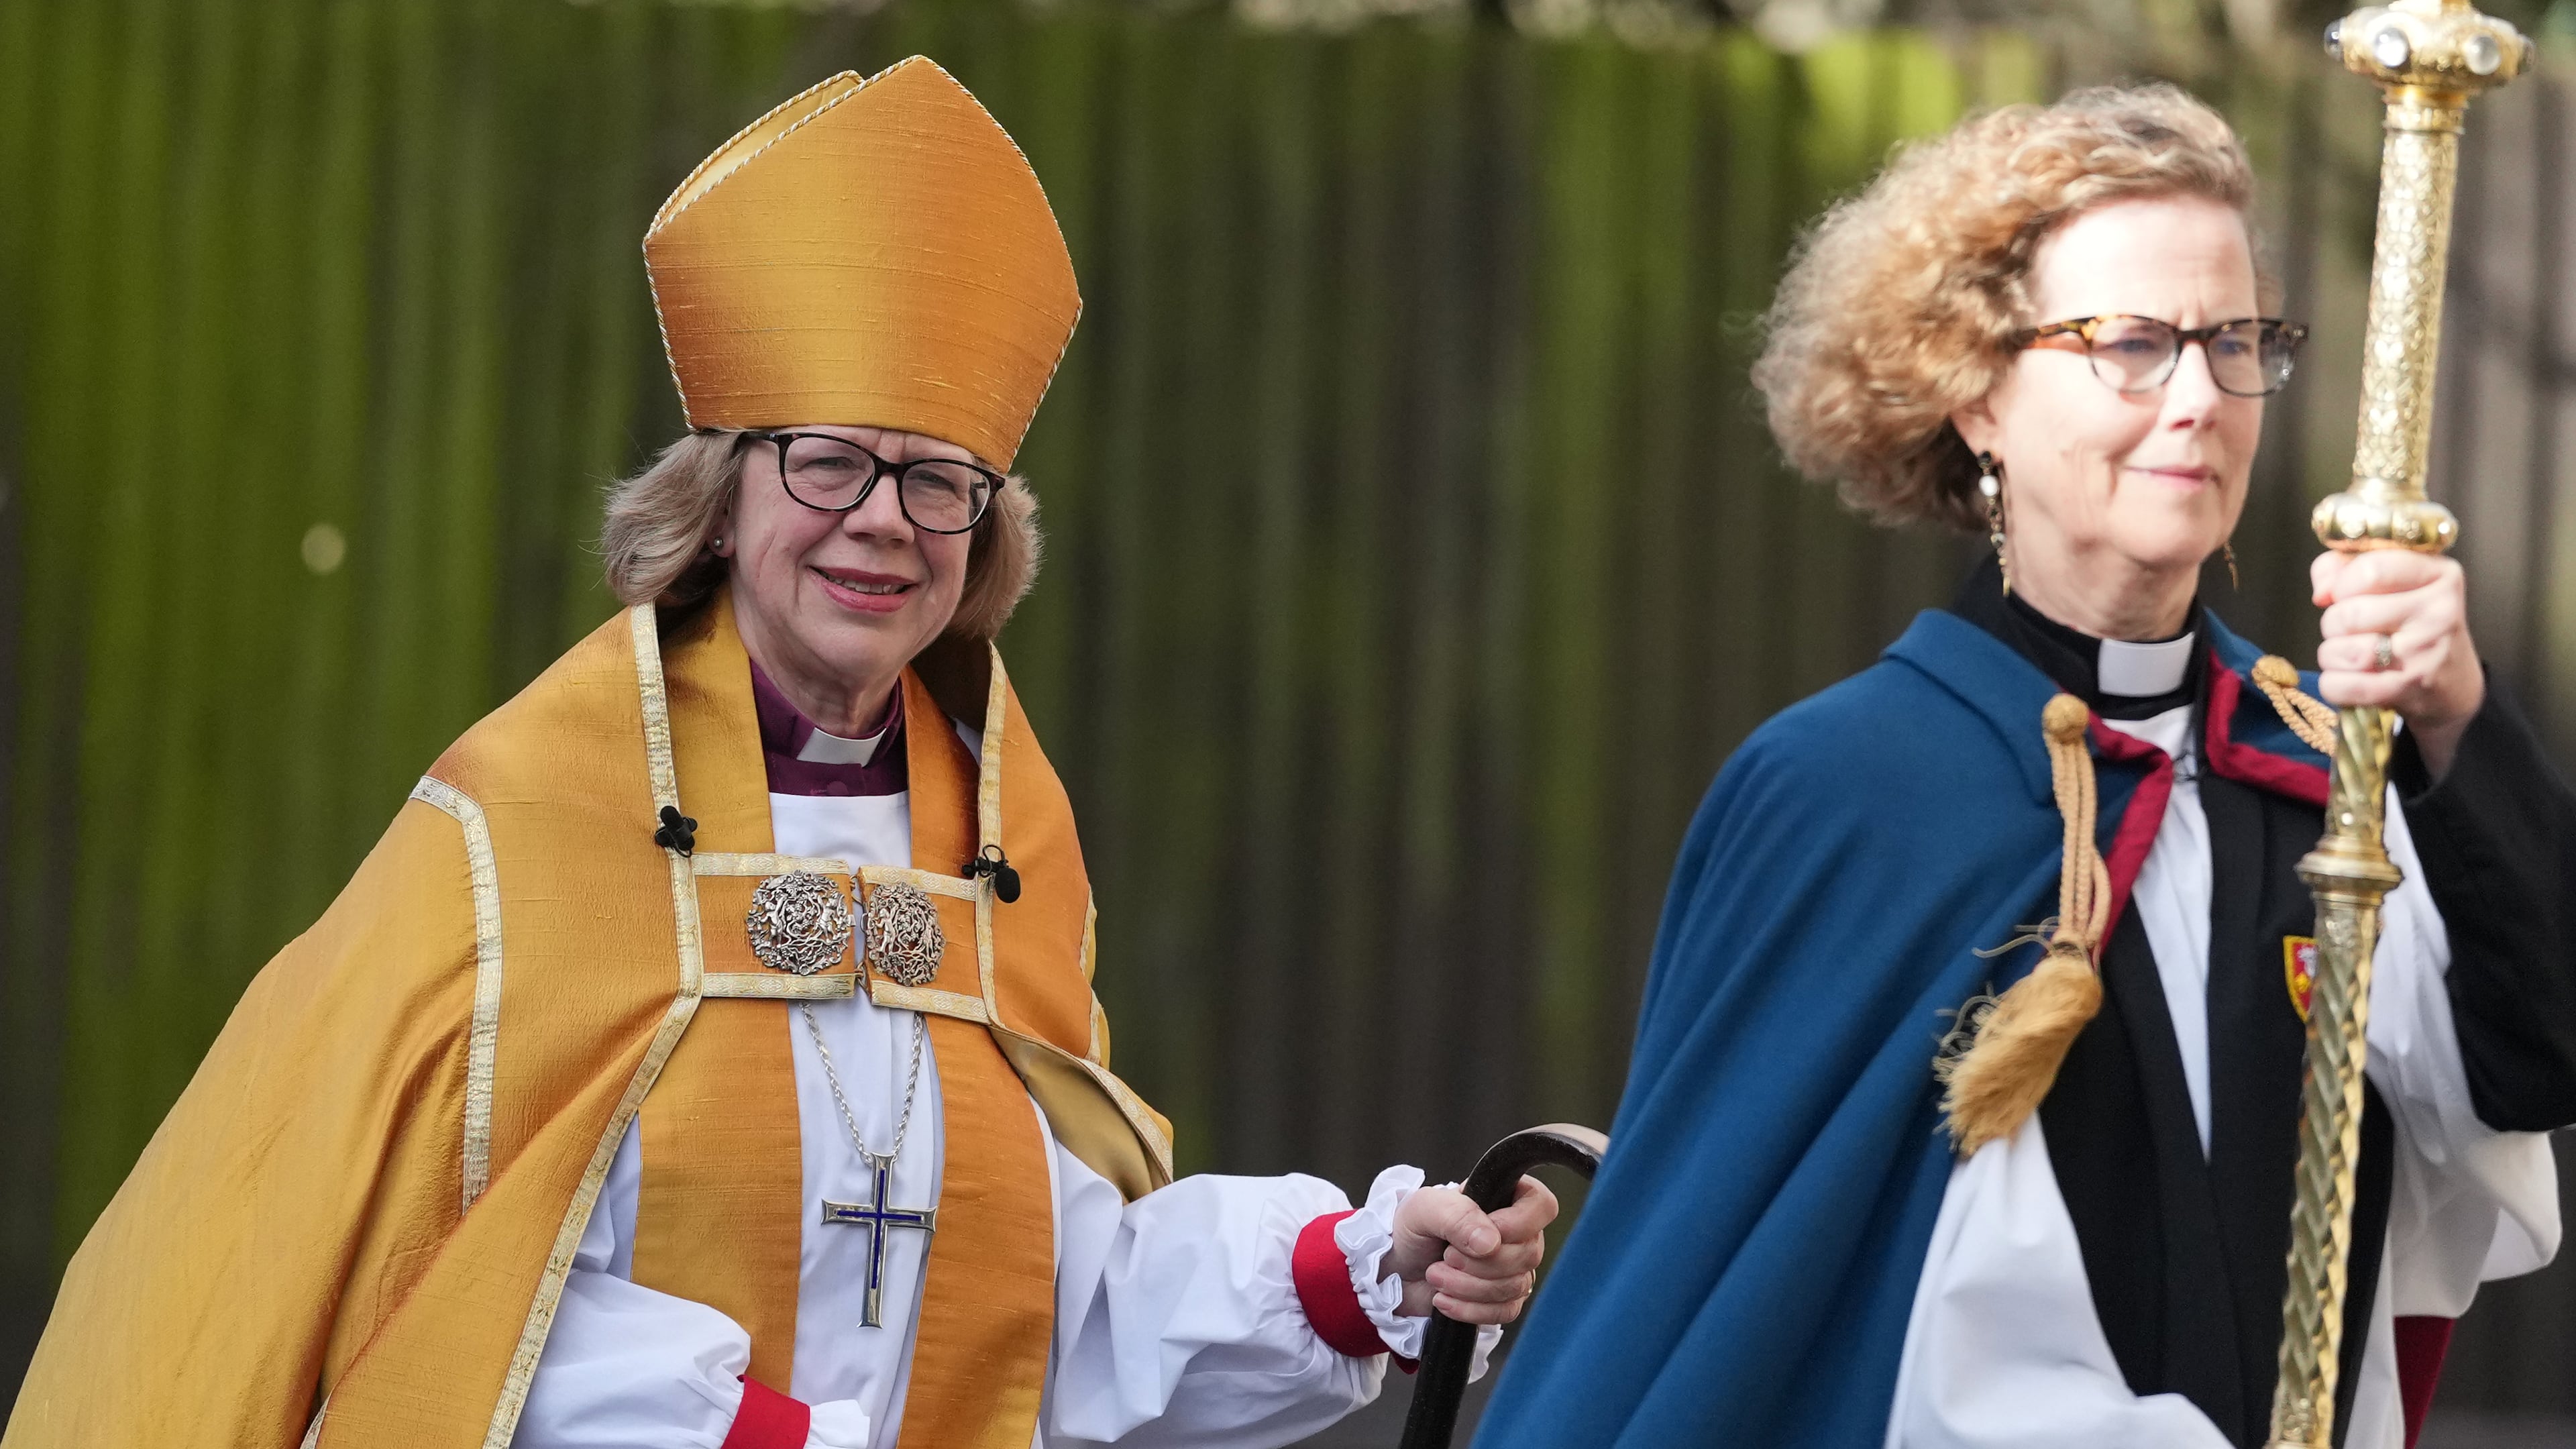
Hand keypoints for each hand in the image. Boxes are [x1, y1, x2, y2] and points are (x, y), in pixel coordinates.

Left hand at [1383, 1176, 1558, 1324]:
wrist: (1394, 1268)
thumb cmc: (1411, 1228)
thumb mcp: (1424, 1209)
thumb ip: (1457, 1216)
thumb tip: (1491, 1243)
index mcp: (1506, 1198)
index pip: (1542, 1206)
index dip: (1517, 1224)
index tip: (1484, 1234)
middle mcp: (1518, 1233)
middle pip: (1528, 1254)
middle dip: (1479, 1263)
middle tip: (1444, 1257)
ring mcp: (1514, 1269)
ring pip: (1515, 1286)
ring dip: (1468, 1287)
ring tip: (1435, 1276)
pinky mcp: (1503, 1300)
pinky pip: (1506, 1312)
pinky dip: (1471, 1310)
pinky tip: (1443, 1301)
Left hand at [2312, 550, 2484, 776]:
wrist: (2453, 682)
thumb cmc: (2410, 623)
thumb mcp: (2391, 580)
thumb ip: (2343, 567)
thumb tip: (2322, 593)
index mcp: (2439, 574)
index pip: (2370, 570)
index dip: (2342, 584)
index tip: (2348, 595)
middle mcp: (2439, 611)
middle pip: (2348, 614)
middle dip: (2333, 624)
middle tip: (2350, 632)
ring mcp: (2426, 652)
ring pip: (2341, 650)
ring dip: (2331, 655)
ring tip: (2349, 655)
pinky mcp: (2409, 688)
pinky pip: (2342, 685)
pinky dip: (2333, 685)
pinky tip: (2348, 680)